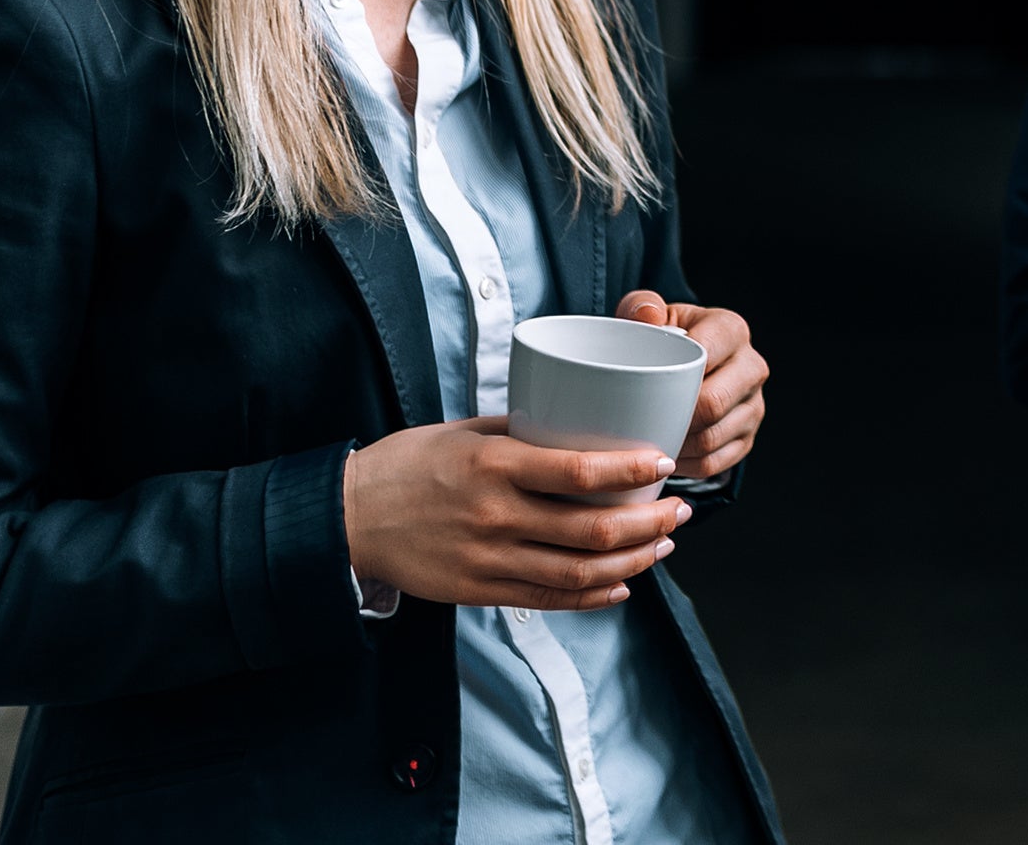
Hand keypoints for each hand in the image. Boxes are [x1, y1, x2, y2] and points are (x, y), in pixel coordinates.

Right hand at [342, 418, 688, 609]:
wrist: (348, 518)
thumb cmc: (407, 465)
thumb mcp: (465, 433)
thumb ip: (521, 434)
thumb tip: (577, 428)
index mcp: (494, 466)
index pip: (578, 469)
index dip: (629, 469)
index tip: (662, 459)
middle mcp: (496, 516)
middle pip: (591, 529)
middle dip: (648, 522)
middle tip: (679, 509)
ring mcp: (489, 560)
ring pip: (579, 572)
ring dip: (632, 561)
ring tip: (662, 545)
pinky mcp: (480, 591)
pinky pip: (548, 599)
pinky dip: (593, 596)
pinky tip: (622, 585)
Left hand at [617, 290, 768, 477]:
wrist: (686, 365)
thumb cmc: (663, 338)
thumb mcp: (651, 315)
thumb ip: (642, 306)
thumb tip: (649, 317)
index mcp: (731, 329)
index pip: (708, 356)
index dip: (675, 378)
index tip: (643, 387)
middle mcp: (752, 366)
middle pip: (713, 403)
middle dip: (675, 417)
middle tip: (643, 421)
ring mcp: (754, 405)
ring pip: (712, 439)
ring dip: (678, 446)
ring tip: (650, 440)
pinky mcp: (748, 438)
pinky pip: (715, 463)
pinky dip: (686, 465)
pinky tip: (666, 454)